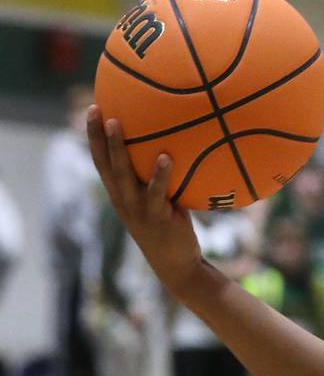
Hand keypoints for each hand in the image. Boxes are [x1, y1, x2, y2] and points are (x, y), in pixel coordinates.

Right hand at [86, 107, 201, 288]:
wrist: (178, 266)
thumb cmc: (173, 230)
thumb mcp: (163, 202)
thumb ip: (162, 180)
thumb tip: (177, 149)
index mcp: (121, 195)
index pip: (101, 162)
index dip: (94, 137)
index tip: (93, 110)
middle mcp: (123, 200)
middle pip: (104, 163)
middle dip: (97, 135)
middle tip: (95, 109)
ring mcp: (137, 209)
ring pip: (123, 174)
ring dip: (118, 148)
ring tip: (118, 123)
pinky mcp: (157, 217)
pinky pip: (157, 192)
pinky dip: (160, 174)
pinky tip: (166, 157)